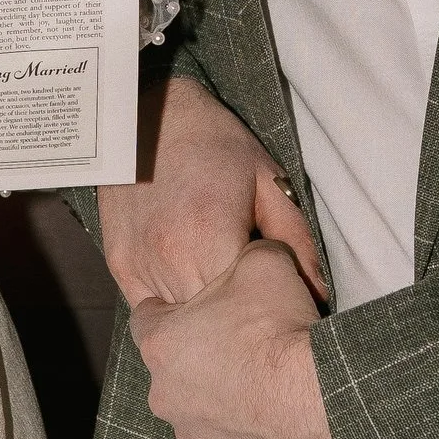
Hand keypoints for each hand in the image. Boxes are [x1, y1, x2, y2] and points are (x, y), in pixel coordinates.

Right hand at [98, 65, 324, 310]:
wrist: (146, 116)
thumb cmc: (215, 145)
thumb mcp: (268, 183)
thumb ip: (296, 244)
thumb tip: (318, 295)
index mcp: (209, 239)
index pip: (246, 307)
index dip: (265, 306)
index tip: (275, 296)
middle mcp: (169, 259)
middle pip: (212, 321)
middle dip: (234, 315)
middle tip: (250, 296)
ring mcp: (138, 265)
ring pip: (179, 321)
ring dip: (203, 314)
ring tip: (220, 288)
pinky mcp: (119, 265)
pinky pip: (150, 308)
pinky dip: (173, 305)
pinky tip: (190, 282)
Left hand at [132, 239, 336, 438]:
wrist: (316, 397)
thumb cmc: (278, 329)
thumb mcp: (263, 262)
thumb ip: (247, 253)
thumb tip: (256, 248)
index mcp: (160, 343)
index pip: (146, 318)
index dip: (171, 309)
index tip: (194, 307)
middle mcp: (164, 394)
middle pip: (172, 369)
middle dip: (198, 358)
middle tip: (240, 346)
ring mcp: (191, 436)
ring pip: (197, 411)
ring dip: (219, 399)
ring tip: (259, 386)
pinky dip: (243, 434)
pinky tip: (271, 419)